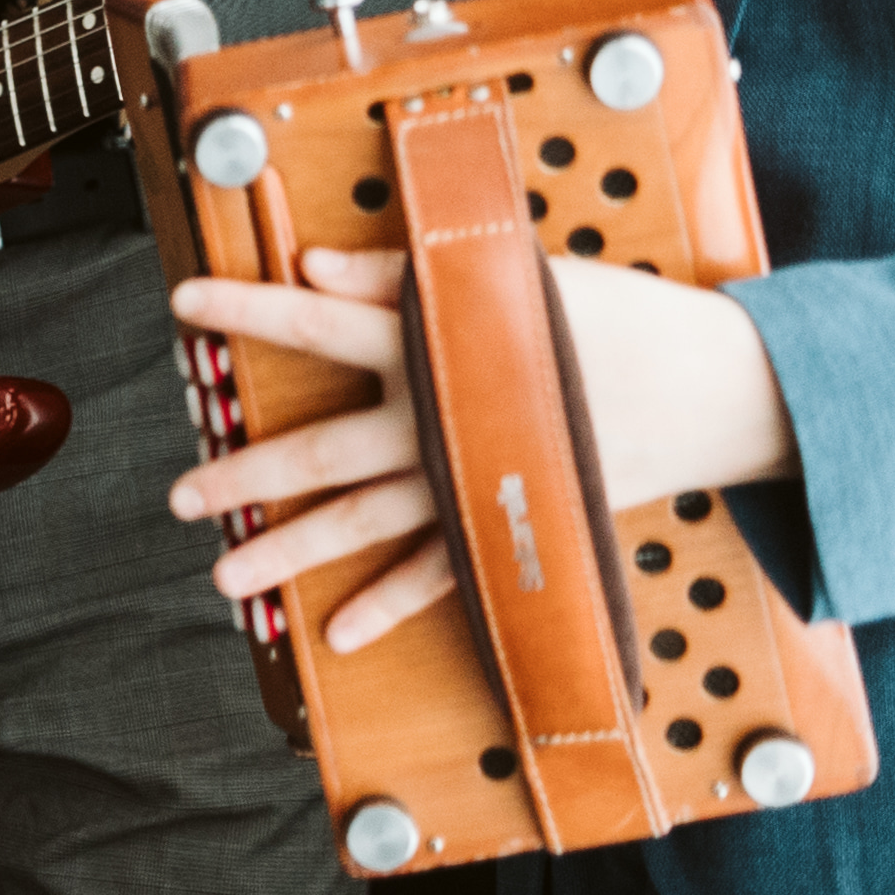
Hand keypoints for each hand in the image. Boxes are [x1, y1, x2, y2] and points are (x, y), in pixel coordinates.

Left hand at [168, 245, 802, 651]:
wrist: (716, 390)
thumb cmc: (615, 318)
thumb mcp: (512, 277)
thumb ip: (404, 275)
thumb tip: (314, 262)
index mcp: (436, 342)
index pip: (320, 319)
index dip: (247, 307)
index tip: (180, 302)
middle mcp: (440, 416)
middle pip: (323, 449)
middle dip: (244, 474)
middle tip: (177, 496)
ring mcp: (473, 478)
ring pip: (364, 521)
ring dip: (290, 551)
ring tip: (222, 578)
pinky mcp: (512, 522)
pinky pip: (441, 574)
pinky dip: (390, 603)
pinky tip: (339, 632)